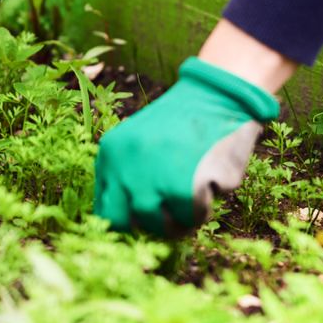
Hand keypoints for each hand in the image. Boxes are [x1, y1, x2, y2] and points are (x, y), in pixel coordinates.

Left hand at [94, 57, 280, 235]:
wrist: (216, 95)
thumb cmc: (181, 122)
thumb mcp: (138, 141)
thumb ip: (125, 175)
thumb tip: (127, 223)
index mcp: (111, 156)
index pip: (106, 213)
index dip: (129, 221)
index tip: (147, 219)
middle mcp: (127, 171)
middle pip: (134, 225)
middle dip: (156, 225)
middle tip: (174, 212)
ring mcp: (155, 182)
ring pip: (166, 227)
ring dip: (183, 218)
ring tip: (195, 192)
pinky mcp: (187, 188)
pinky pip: (195, 216)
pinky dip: (206, 206)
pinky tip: (210, 180)